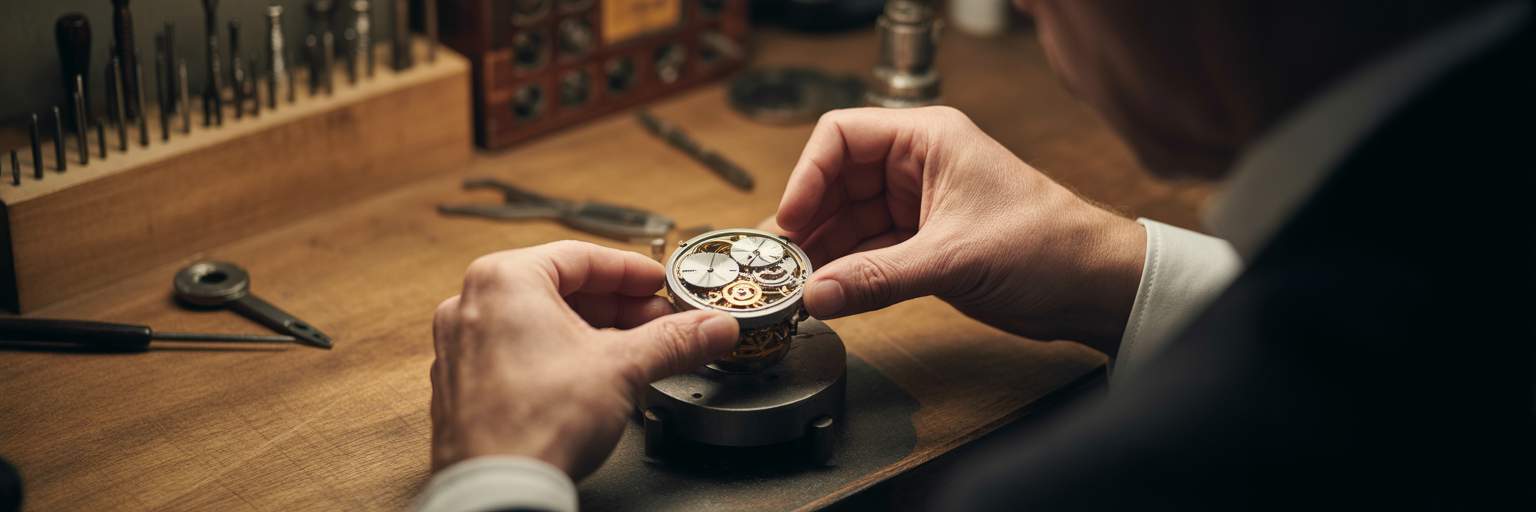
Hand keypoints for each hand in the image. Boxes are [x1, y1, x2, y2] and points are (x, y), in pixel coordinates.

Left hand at [430, 241, 738, 478]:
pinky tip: (594, 375)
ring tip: (634, 351)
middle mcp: (473, 304)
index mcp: (504, 279)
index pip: (582, 257)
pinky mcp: (464, 383)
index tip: (659, 284)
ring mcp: (462, 345)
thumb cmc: (538, 422)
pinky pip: (520, 350)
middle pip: (561, 288)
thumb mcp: (623, 367)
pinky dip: (561, 354)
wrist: (500, 488)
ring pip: (540, 321)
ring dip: (593, 331)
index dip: (631, 271)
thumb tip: (712, 327)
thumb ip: (674, 340)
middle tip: (658, 322)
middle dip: (617, 306)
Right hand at [775, 107, 1145, 351]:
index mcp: (927, 139)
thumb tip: (818, 291)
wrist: (1094, 287)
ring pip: (849, 221)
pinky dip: (847, 273)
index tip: (790, 218)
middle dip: (810, 220)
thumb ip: (878, 277)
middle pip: (837, 182)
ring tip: (800, 284)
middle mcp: (917, 166)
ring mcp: (918, 206)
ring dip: (825, 252)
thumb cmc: (1048, 244)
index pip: (842, 136)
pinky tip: (829, 294)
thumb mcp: (953, 259)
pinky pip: (869, 253)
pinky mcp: (923, 246)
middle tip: (784, 260)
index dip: (808, 175)